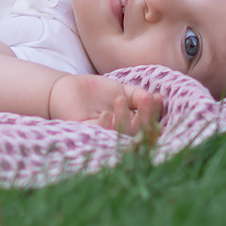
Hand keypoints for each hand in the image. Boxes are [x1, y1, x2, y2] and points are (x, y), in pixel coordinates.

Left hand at [48, 72, 163, 136]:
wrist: (68, 88)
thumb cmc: (96, 91)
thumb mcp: (120, 90)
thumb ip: (137, 95)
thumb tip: (153, 98)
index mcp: (131, 124)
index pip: (148, 123)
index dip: (155, 112)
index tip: (157, 97)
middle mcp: (120, 133)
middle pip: (140, 133)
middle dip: (145, 116)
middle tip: (145, 98)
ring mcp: (105, 136)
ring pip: (123, 136)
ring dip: (124, 118)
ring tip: (119, 99)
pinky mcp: (89, 136)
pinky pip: (101, 136)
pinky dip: (106, 126)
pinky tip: (105, 114)